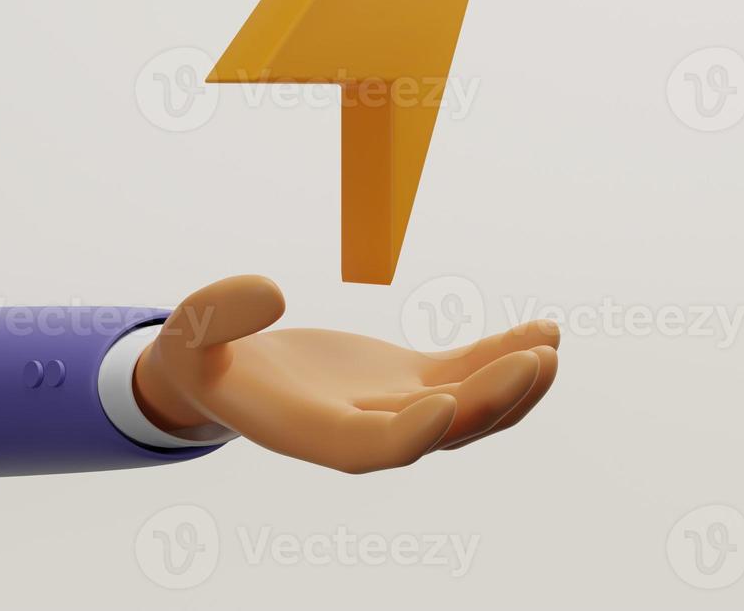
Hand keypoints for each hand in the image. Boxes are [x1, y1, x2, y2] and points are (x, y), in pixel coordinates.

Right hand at [132, 276, 559, 473]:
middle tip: (534, 361)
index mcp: (312, 433)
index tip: (447, 404)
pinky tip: (545, 332)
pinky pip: (470, 373)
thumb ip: (217, 314)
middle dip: (490, 399)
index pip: (374, 450)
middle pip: (441, 430)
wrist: (227, 371)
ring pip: (470, 409)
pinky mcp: (414, 380)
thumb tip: (268, 292)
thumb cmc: (205, 355)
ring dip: (515, 384)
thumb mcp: (192, 333)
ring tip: (551, 348)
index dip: (412, 434)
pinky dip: (506, 355)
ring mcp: (397, 408)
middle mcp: (366, 431)